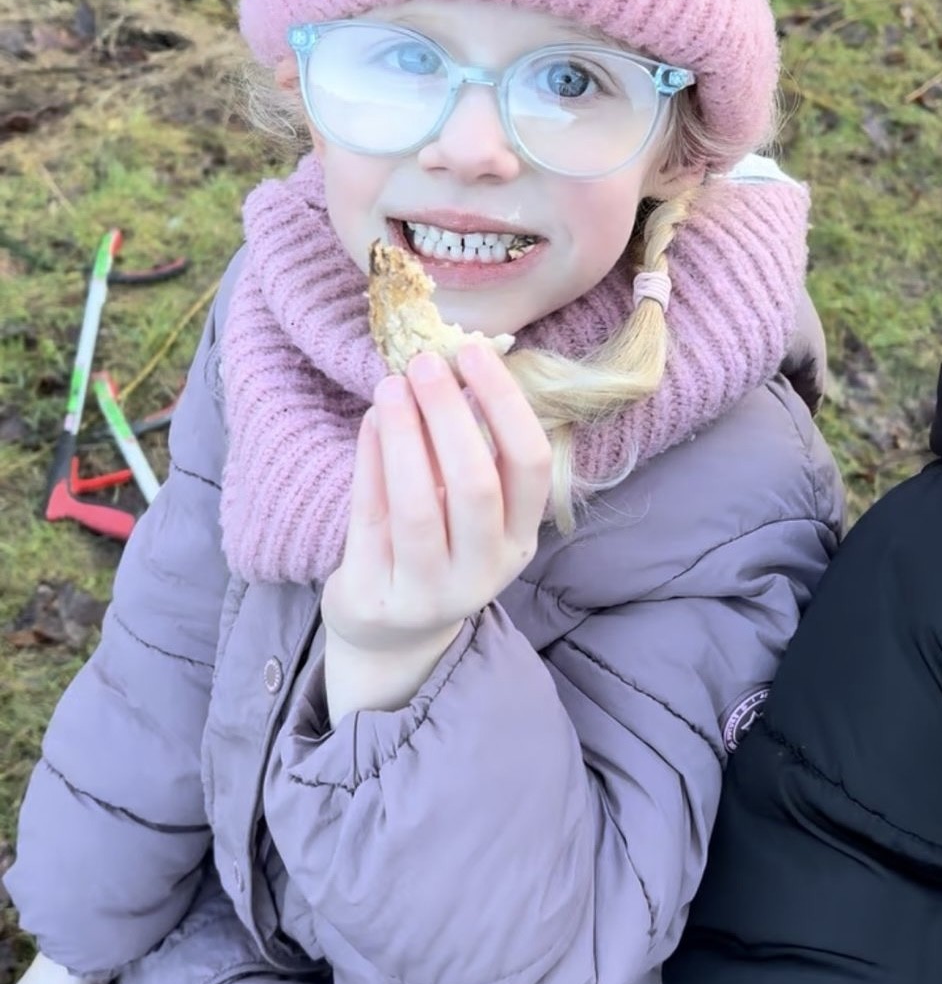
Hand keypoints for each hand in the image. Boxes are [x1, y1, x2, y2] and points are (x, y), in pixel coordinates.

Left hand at [322, 344, 551, 662]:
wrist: (390, 631)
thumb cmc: (435, 546)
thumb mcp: (466, 508)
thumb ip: (464, 447)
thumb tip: (446, 364)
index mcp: (518, 538)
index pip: (531, 465)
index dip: (506, 403)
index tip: (475, 352)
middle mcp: (484, 571)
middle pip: (477, 485)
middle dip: (450, 414)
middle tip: (424, 362)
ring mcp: (430, 592)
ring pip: (419, 506)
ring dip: (405, 434)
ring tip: (390, 385)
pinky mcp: (377, 596)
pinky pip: (372, 517)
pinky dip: (370, 461)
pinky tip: (370, 421)